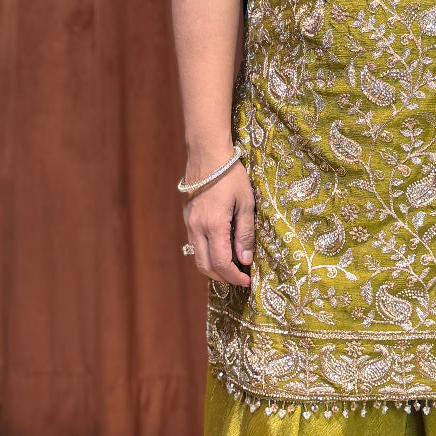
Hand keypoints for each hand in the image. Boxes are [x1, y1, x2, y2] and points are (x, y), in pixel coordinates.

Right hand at [182, 160, 255, 286]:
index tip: (247, 280)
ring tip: (232, 266)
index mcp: (214, 225)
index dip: (234, 277)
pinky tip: (221, 248)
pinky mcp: (187, 217)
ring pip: (197, 256)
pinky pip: (194, 243)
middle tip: (240, 278)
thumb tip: (245, 260)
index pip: (221, 263)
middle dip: (223, 277)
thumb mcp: (246, 203)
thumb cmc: (232, 176)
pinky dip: (206, 253)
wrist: (208, 154)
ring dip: (213, 267)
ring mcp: (189, 223)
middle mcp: (197, 227)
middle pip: (205, 266)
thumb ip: (245, 233)